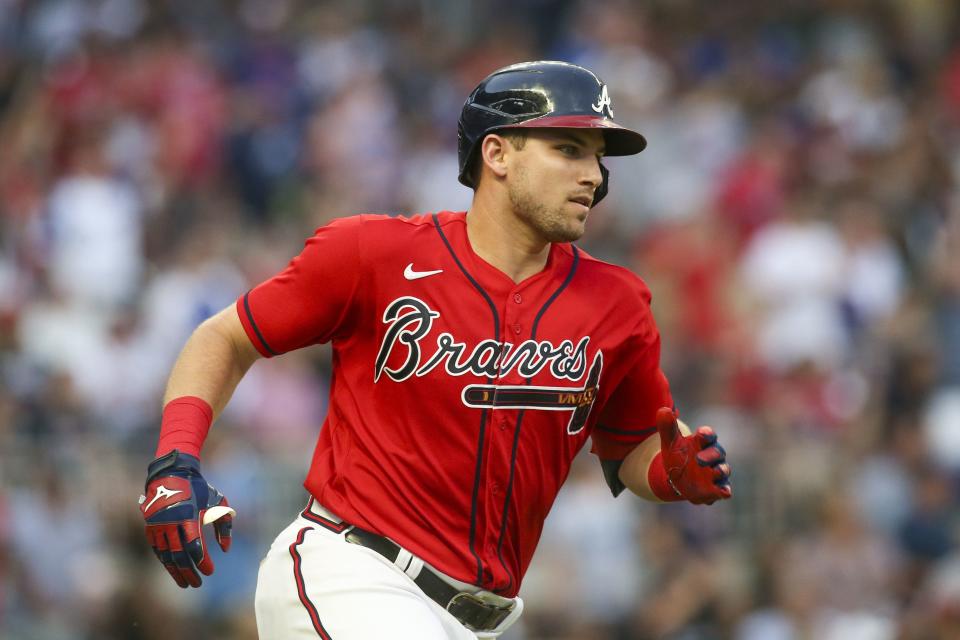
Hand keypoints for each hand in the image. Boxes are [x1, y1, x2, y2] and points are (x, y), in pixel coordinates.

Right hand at [139, 450, 234, 587]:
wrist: (172, 474)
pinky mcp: (151, 527)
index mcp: (189, 516)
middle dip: (189, 572)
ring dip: (176, 571)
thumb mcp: (218, 501)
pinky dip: (165, 561)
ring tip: (185, 583)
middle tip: (198, 584)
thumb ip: (224, 525)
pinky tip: (173, 569)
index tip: (210, 571)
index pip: (195, 546)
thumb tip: (225, 549)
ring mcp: (159, 525)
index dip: (202, 562)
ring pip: (166, 555)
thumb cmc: (199, 489)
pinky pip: (158, 549)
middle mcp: (171, 523)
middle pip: (180, 555)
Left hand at [655, 407, 731, 504]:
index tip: (702, 433)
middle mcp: (712, 456)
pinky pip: (724, 489)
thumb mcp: (670, 441)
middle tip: (699, 459)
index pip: (708, 435)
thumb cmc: (677, 454)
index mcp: (702, 442)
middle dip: (710, 455)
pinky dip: (724, 490)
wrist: (675, 477)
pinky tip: (723, 492)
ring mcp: (716, 472)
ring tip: (715, 472)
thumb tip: (664, 410)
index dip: (706, 434)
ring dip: (720, 471)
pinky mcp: (716, 488)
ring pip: (724, 470)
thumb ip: (667, 426)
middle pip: (717, 452)